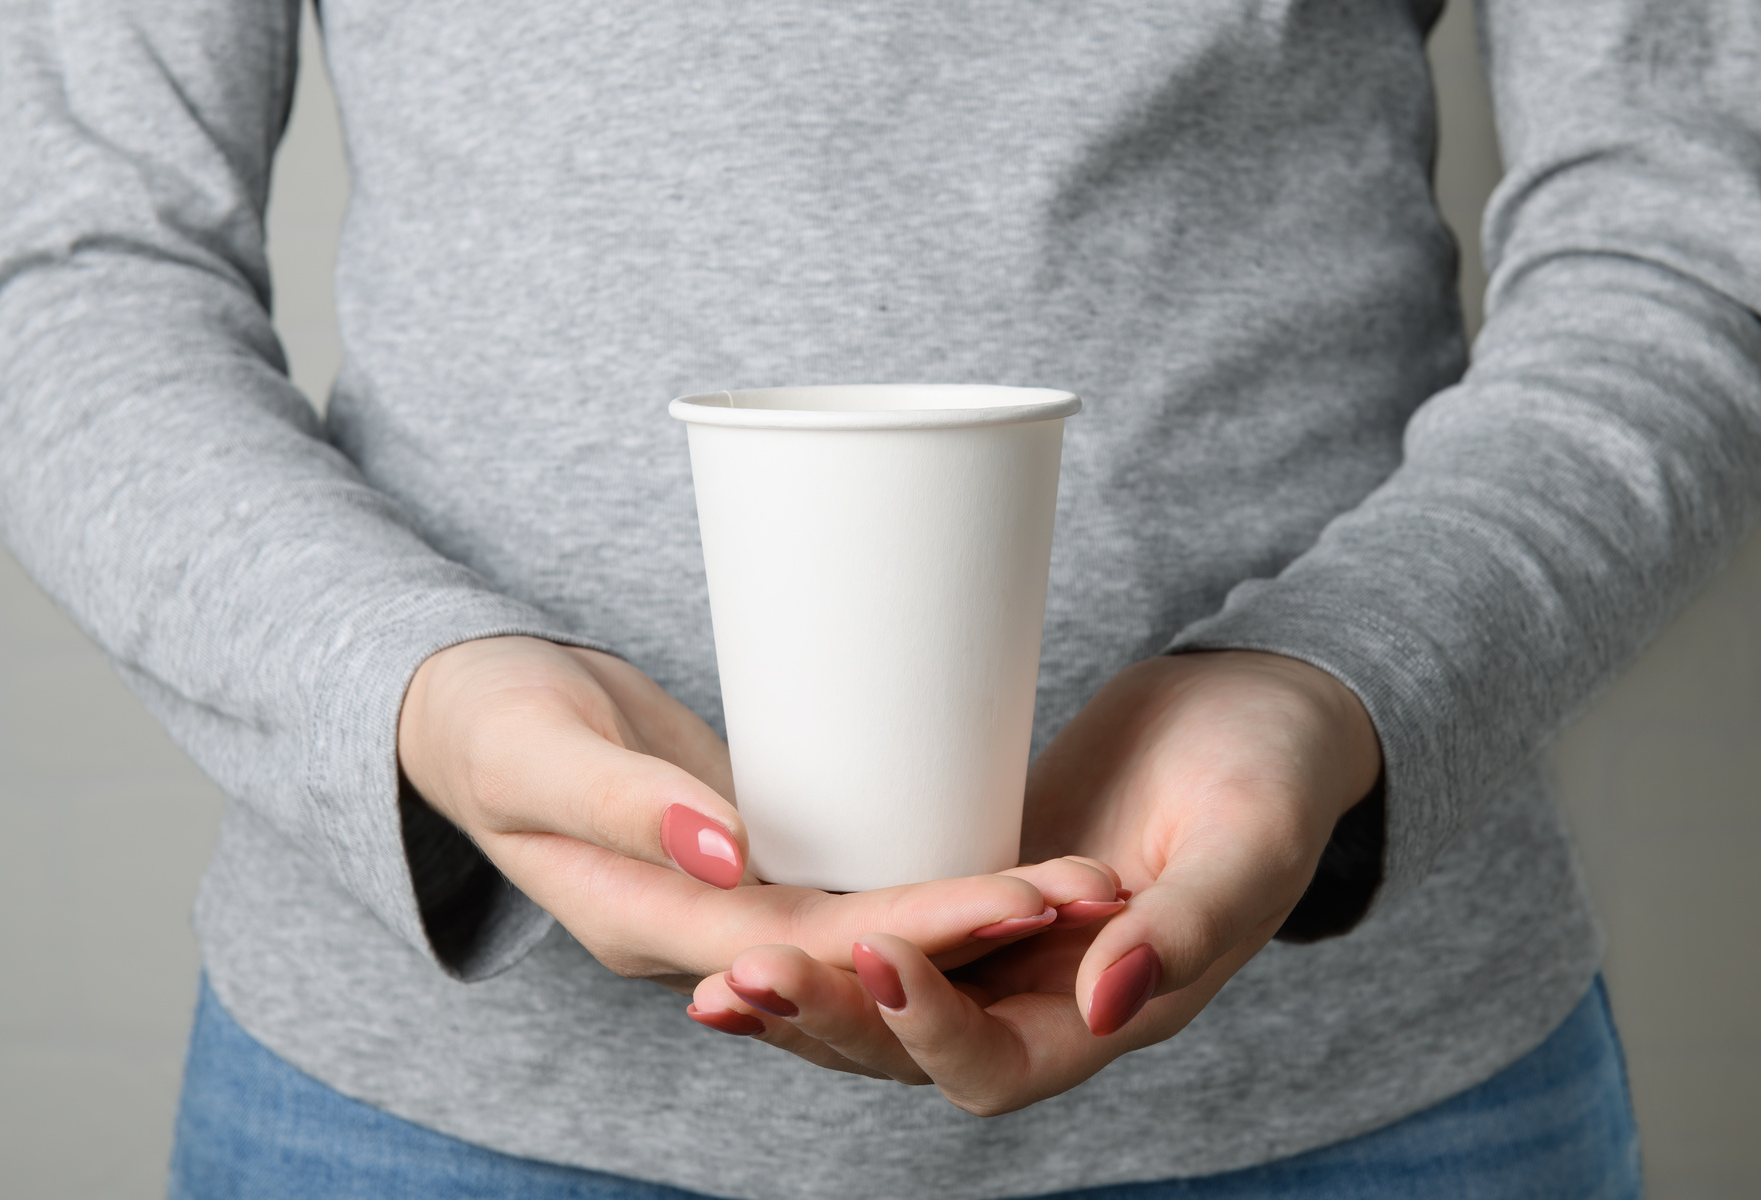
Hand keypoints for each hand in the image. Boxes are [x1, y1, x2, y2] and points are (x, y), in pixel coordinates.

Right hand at [397, 636, 1114, 997]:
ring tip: (1082, 880)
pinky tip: (1004, 848)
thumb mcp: (536, 754)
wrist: (467, 713)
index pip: (809, 949)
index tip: (1021, 899)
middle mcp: (706, 933)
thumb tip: (732, 856)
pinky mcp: (753, 858)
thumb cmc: (487, 722)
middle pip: (864, 947)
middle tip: (1094, 887)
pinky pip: (852, 878)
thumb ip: (626, 804)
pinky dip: (927, 871)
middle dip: (980, 923)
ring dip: (973, 908)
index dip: (919, 934)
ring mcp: (734, 899)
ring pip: (871, 924)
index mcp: (654, 930)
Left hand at [687, 650, 1380, 1108]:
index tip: (875, 950)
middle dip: (826, 1023)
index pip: (1000, 1064)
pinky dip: (815, 934)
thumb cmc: (1267, 771)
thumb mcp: (1251, 840)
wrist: (1245, 716)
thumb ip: (1190, 924)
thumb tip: (1106, 999)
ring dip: (801, 998)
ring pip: (880, 1004)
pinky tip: (744, 914)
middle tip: (738, 979)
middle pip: (913, 1051)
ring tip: (712, 981)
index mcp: (1113, 1011)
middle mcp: (1043, 998)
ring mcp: (998, 948)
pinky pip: (882, 929)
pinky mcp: (965, 889)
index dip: (931, 1029)